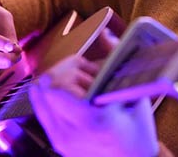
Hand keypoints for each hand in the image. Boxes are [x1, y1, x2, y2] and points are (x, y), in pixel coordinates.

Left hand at [29, 55, 158, 156]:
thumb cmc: (138, 130)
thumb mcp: (134, 93)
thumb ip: (118, 60)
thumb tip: (106, 34)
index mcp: (93, 118)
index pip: (55, 86)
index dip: (66, 69)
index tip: (82, 65)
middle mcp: (72, 132)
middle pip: (45, 88)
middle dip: (63, 74)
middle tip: (83, 74)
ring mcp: (61, 140)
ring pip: (39, 99)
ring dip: (55, 86)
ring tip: (80, 88)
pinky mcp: (57, 144)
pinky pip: (42, 113)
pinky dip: (51, 99)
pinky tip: (69, 97)